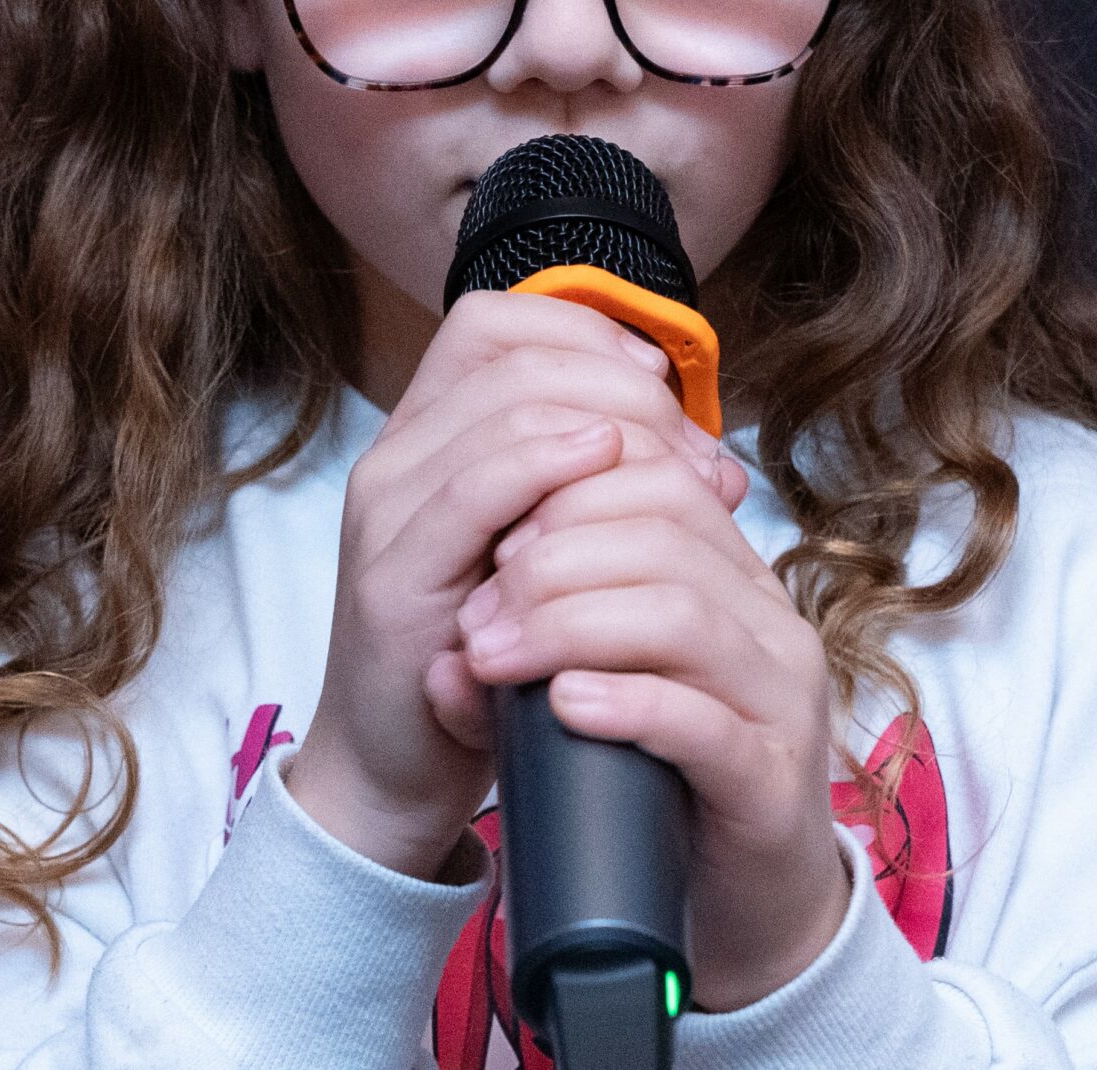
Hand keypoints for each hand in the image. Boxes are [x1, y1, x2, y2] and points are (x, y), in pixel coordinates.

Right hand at [283, 289, 746, 883]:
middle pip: (514, 355)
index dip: (586, 332)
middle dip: (621, 386)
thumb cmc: (487, 658)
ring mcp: (386, 516)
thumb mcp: (543, 552)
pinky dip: (547, 464)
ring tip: (677, 476)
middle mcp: (394, 460)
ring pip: (503, 404)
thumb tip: (710, 460)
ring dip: (610, 422)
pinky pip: (475, 488)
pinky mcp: (393, 581)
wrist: (397, 773)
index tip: (659, 386)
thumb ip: (594, 492)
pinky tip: (602, 466)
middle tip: (691, 451)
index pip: (497, 323)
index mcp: (424, 439)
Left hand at [445, 437, 852, 1011]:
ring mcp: (782, 703)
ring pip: (682, 616)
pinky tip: (565, 704)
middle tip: (476, 613)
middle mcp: (770, 625)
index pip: (659, 482)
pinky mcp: (773, 784)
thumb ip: (558, 632)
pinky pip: (706, 724)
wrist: (744, 904)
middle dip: (551, 559)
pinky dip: (627, 703)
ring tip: (495, 656)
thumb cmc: (665, 781)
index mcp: (736, 580)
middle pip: (664, 536)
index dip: (565, 495)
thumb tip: (455, 622)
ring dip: (569, 624)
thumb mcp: (608, 682)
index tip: (491, 541)